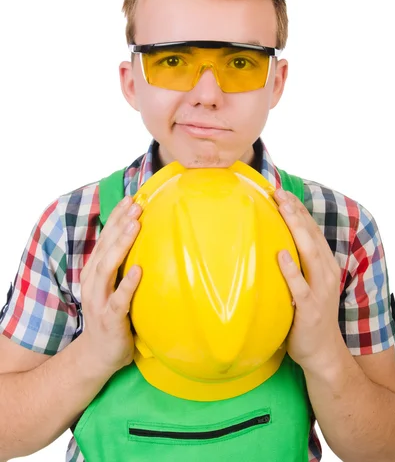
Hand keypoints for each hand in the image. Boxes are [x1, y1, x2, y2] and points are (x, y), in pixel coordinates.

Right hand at [79, 195, 141, 377]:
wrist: (97, 355)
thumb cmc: (111, 315)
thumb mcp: (112, 286)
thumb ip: (121, 265)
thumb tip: (143, 237)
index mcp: (93, 271)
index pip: (105, 239)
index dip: (116, 217)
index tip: (131, 198)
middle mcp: (92, 282)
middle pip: (105, 247)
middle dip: (120, 224)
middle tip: (137, 204)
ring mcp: (99, 301)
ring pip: (107, 268)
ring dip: (121, 245)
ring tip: (136, 225)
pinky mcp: (109, 319)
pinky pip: (119, 300)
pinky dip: (128, 284)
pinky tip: (139, 270)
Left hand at [273, 188, 345, 374]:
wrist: (322, 352)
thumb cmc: (308, 314)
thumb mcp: (307, 283)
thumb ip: (296, 263)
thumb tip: (271, 242)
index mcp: (325, 265)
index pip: (311, 231)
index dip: (298, 210)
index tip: (282, 192)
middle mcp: (326, 273)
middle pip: (310, 236)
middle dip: (295, 212)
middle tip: (279, 192)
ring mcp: (319, 291)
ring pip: (309, 254)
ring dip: (296, 229)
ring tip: (283, 210)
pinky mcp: (309, 309)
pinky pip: (299, 287)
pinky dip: (291, 270)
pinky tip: (281, 255)